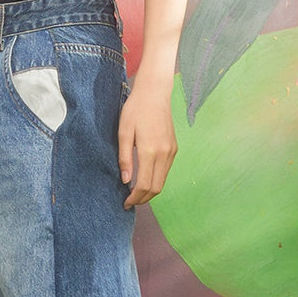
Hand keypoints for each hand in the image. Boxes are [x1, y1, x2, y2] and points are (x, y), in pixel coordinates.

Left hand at [118, 84, 177, 208]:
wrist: (155, 93)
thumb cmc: (135, 110)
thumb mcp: (124, 133)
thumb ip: (125, 158)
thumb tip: (125, 181)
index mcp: (150, 151)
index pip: (144, 185)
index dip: (134, 198)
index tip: (125, 203)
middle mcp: (164, 154)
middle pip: (155, 188)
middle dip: (143, 199)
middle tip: (130, 202)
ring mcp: (171, 152)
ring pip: (162, 182)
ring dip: (150, 192)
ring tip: (136, 193)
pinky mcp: (174, 148)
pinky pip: (165, 171)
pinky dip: (155, 180)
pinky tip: (144, 179)